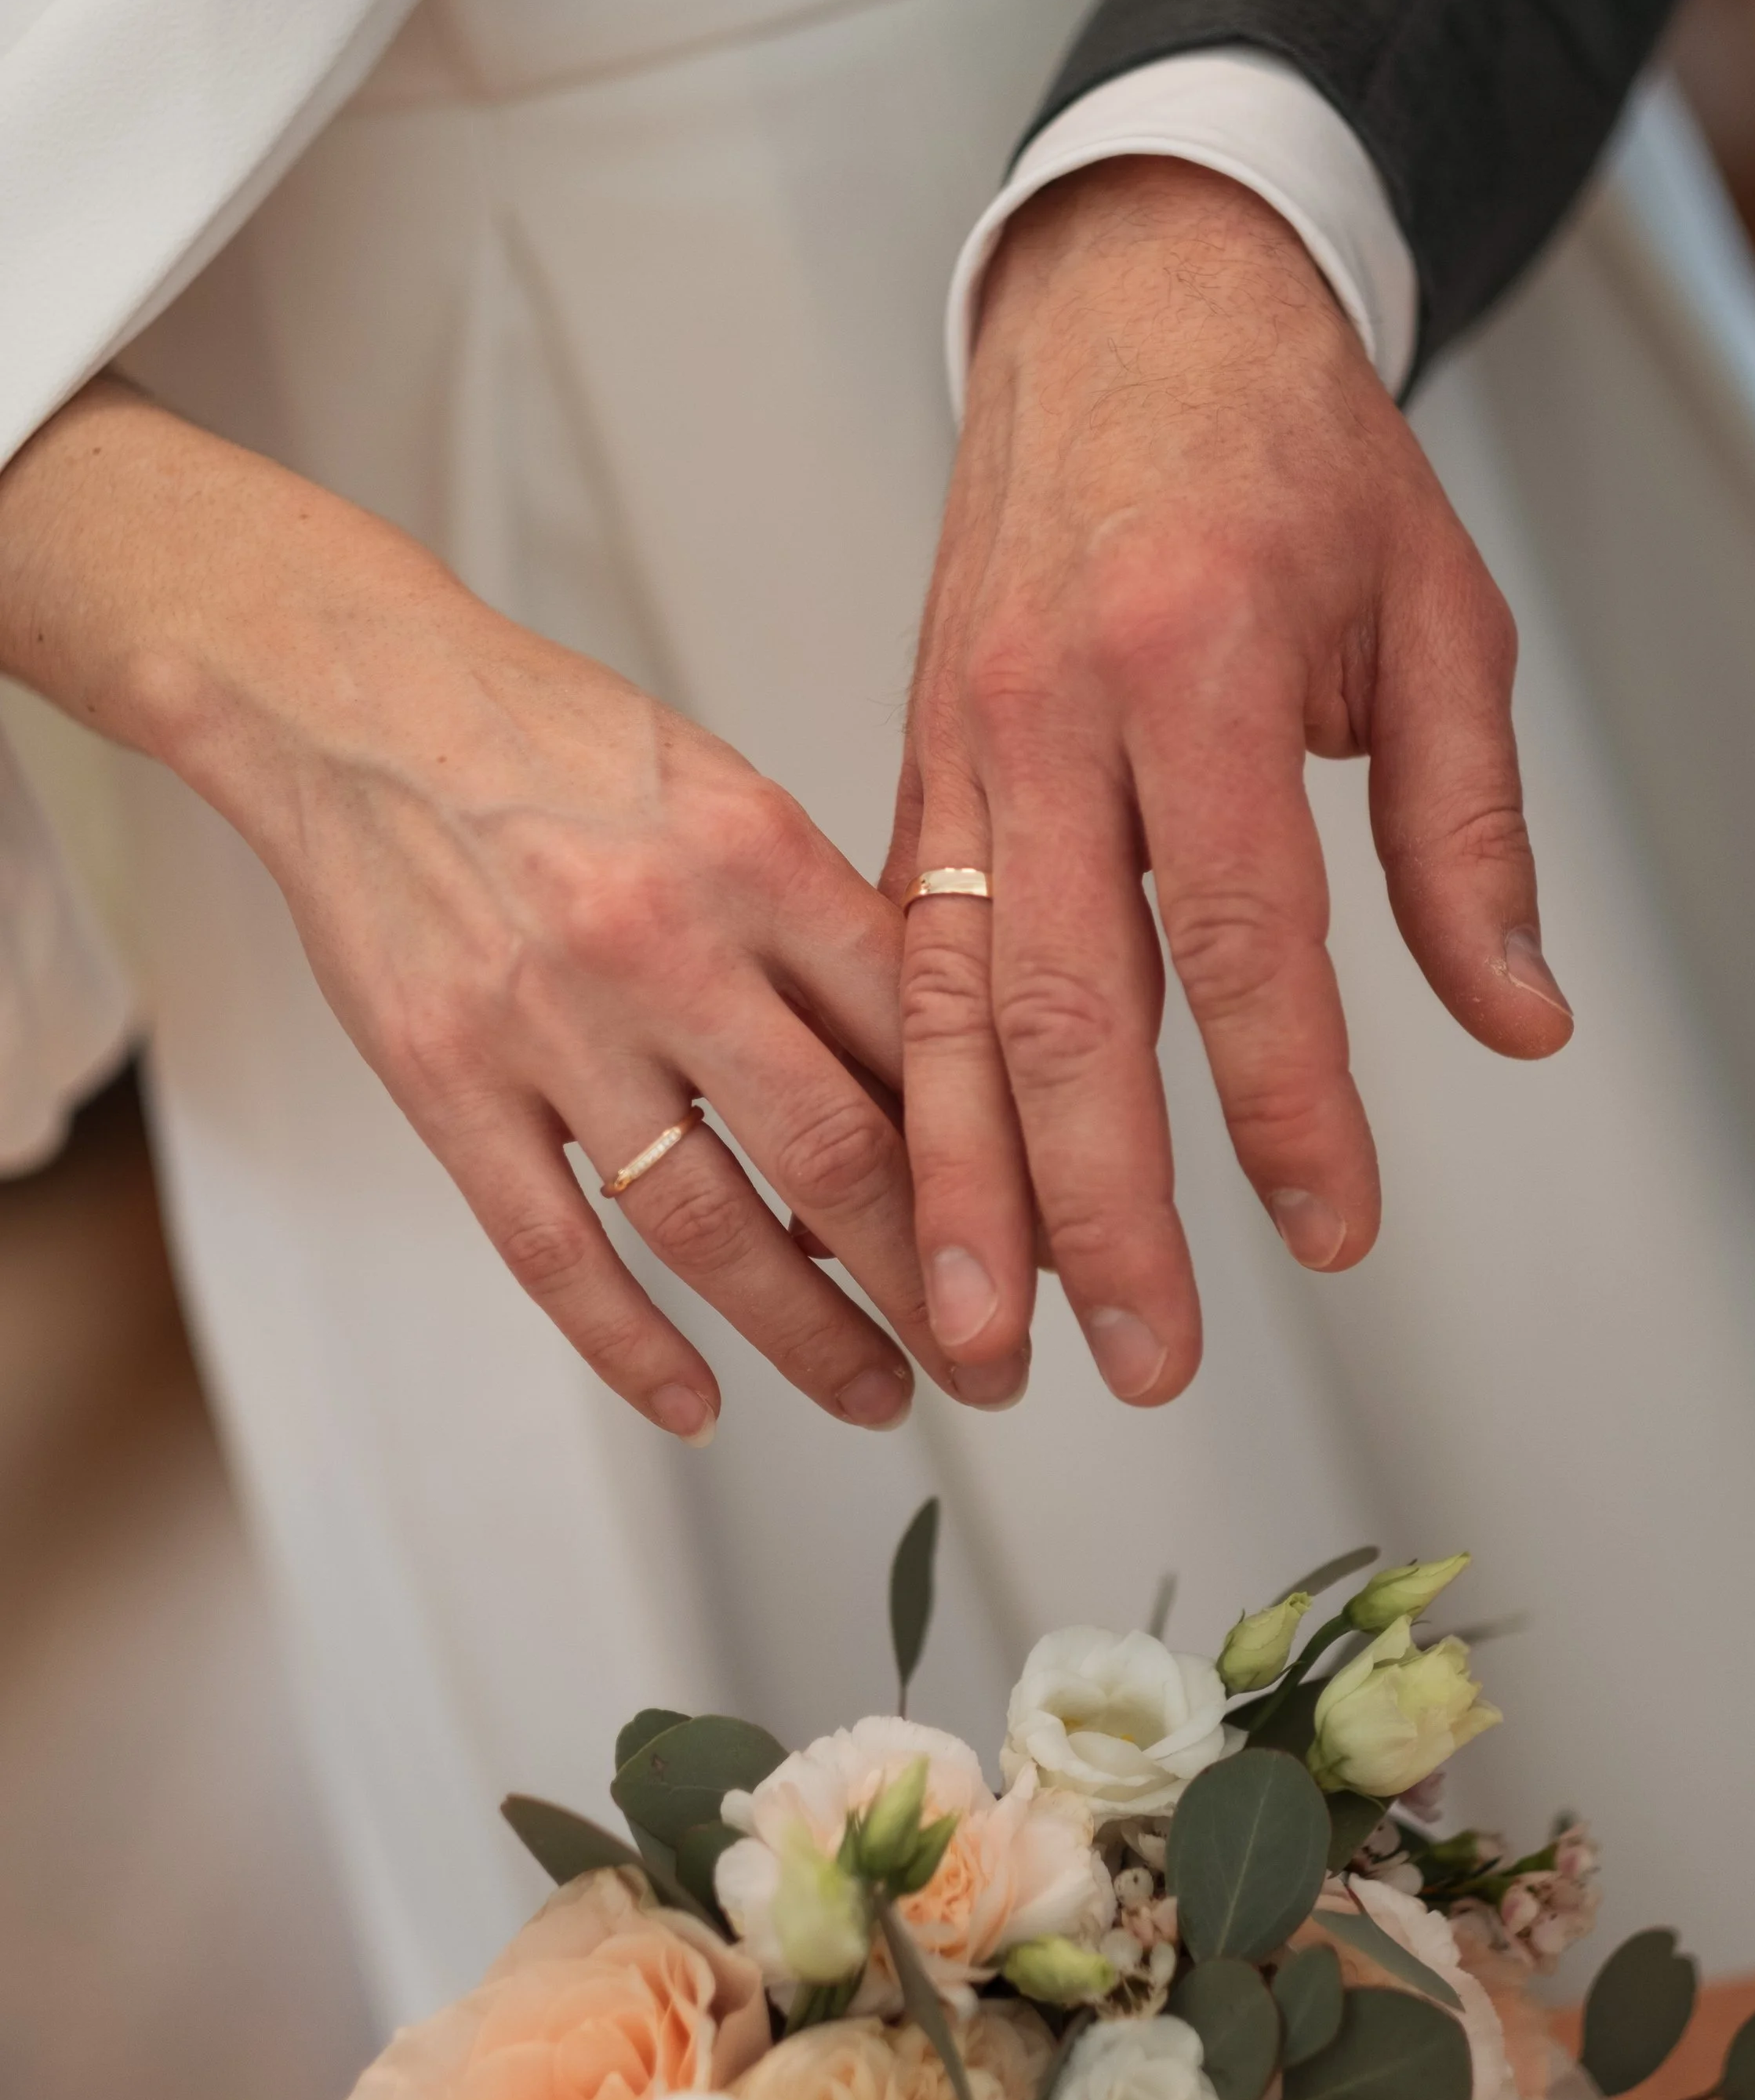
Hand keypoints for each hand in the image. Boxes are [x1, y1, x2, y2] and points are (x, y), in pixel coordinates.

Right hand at [3, 384, 1019, 1435]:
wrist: (356, 697)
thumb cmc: (555, 740)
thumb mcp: (726, 793)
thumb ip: (822, 927)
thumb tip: (936, 1076)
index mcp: (756, 853)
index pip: (919, 1033)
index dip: (1003, 1154)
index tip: (1052, 1233)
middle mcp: (661, 940)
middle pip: (837, 1152)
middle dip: (937, 1282)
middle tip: (998, 1359)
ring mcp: (546, 1020)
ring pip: (706, 1224)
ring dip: (809, 1335)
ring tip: (881, 1394)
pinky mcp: (444, 1080)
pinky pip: (552, 1249)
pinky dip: (632, 1345)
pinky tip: (700, 1402)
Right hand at [885, 157, 1572, 1406]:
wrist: (1127, 310)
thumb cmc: (1290, 450)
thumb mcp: (1438, 610)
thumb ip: (1467, 829)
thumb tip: (1517, 1020)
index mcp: (1199, 654)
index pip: (1243, 925)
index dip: (1286, 1097)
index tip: (1329, 1226)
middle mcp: (1050, 708)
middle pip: (1061, 998)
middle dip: (1095, 1202)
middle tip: (1137, 1356)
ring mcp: (960, 740)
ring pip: (944, 998)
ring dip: (961, 1183)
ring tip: (978, 1333)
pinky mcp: (913, 766)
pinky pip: (899, 954)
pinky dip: (907, 1088)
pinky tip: (916, 1197)